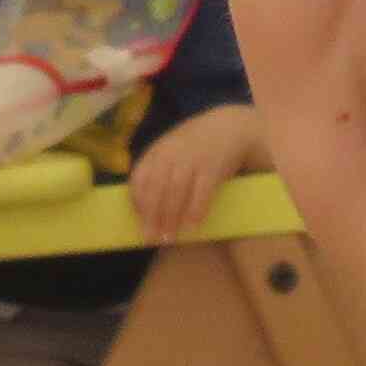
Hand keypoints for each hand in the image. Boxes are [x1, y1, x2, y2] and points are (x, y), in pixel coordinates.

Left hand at [128, 108, 271, 241]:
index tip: (138, 222)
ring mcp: (192, 160)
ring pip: (176, 191)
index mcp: (157, 151)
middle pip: (156, 188)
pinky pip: (202, 192)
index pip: (139, 178)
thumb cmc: (195, 145)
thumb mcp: (170, 149)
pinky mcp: (213, 167)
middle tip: (150, 239)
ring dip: (171, 217)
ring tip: (169, 237)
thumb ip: (156, 170)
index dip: (137, 202)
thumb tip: (141, 207)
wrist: (229, 127)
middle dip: (151, 216)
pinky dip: (195, 211)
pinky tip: (191, 227)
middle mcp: (171, 154)